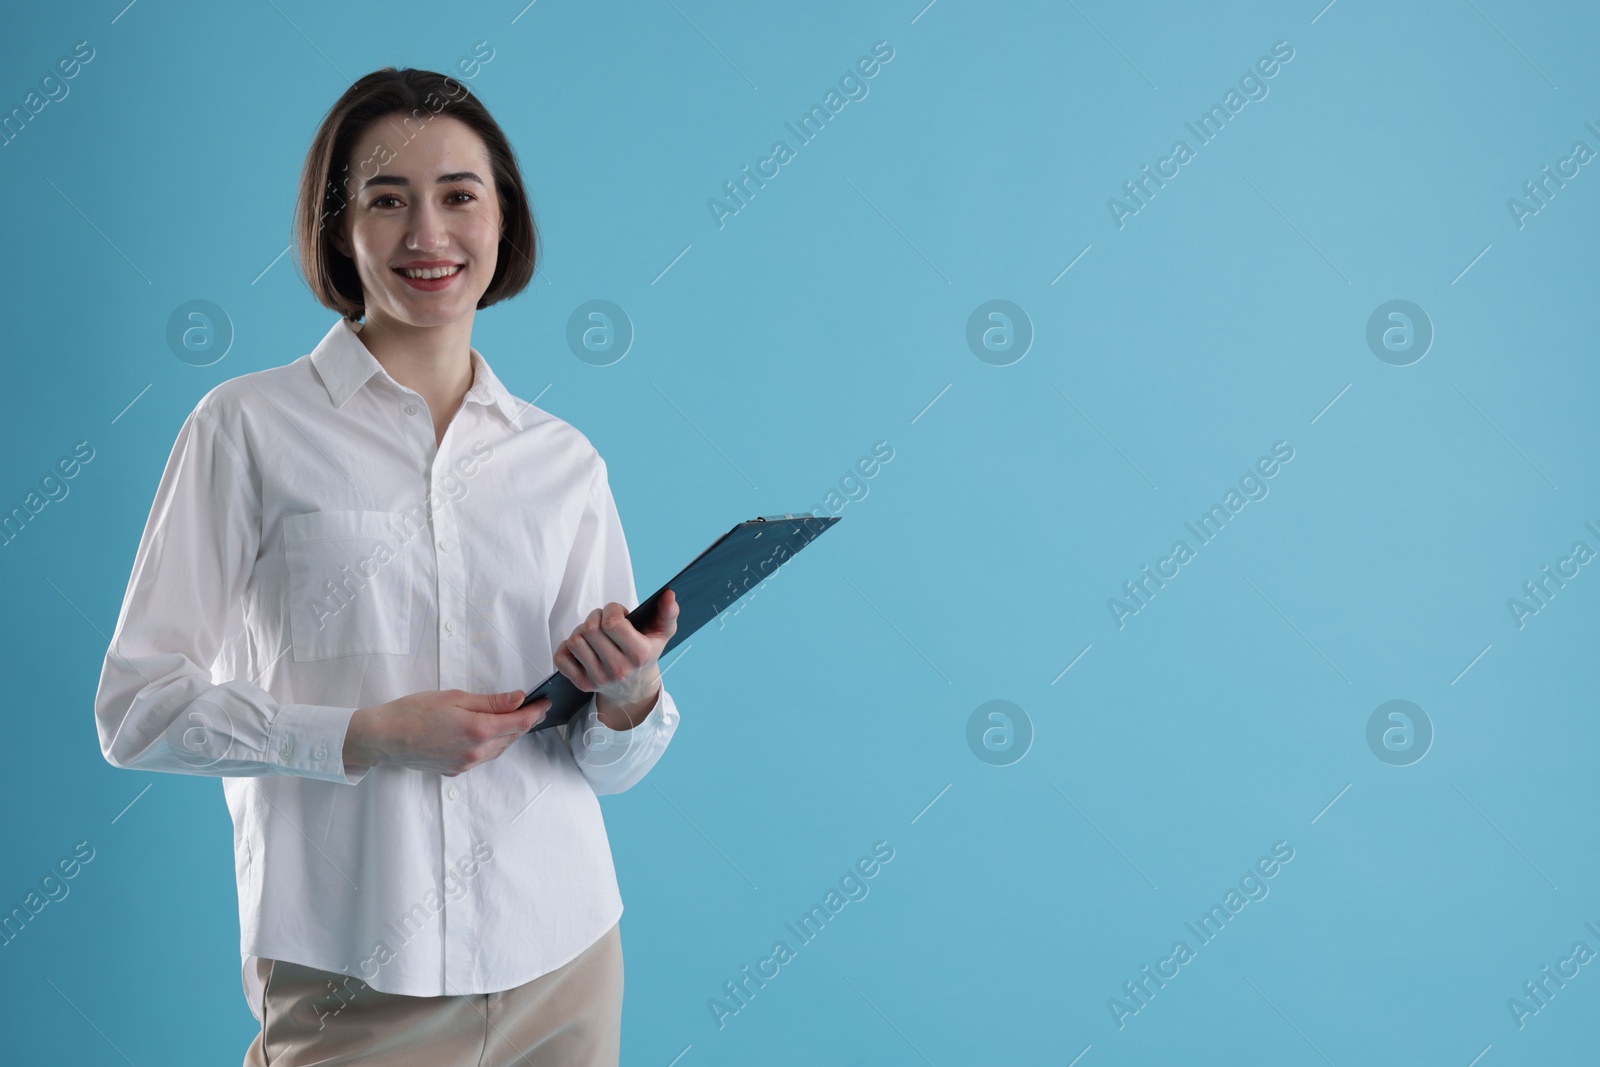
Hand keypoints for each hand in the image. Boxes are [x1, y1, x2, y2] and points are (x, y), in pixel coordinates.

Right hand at [342, 688, 549, 776]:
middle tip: (534, 706)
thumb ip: (490, 701)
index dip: (536, 712)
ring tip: (514, 718)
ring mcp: (466, 764)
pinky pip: (484, 757)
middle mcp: (476, 753)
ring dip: (510, 734)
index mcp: (478, 731)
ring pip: (499, 749)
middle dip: (525, 721)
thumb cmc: (413, 712)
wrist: (382, 738)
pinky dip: (493, 744)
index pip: (520, 723)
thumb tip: (518, 698)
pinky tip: (489, 733)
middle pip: (512, 737)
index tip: (545, 702)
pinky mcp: (455, 770)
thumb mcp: (455, 698)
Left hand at [554, 589, 679, 729]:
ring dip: (581, 631)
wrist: (634, 688)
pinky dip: (567, 648)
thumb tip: (668, 594)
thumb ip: (668, 612)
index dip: (611, 610)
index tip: (618, 613)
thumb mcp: (662, 633)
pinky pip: (561, 658)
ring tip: (594, 634)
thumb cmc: (646, 653)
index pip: (612, 623)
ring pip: (574, 641)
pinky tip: (583, 647)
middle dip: (596, 616)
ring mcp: (599, 678)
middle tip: (604, 621)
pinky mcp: (583, 684)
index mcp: (639, 654)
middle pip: (590, 629)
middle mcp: (619, 669)